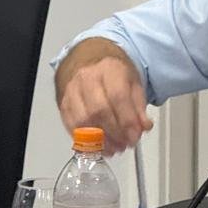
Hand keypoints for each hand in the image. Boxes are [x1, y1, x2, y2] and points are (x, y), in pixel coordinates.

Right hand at [55, 38, 152, 156]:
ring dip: (100, 140)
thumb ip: (139, 106)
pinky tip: (99, 145)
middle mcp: (88, 78)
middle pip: (99, 110)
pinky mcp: (63, 103)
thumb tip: (143, 127)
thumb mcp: (133, 81)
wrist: (86, 60)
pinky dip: (85, 140)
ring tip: (114, 147)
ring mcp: (72, 90)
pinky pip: (72, 126)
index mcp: (109, 68)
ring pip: (83, 121)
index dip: (127, 121)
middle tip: (126, 144)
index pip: (118, 97)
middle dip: (115, 133)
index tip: (135, 136)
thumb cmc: (111, 71)